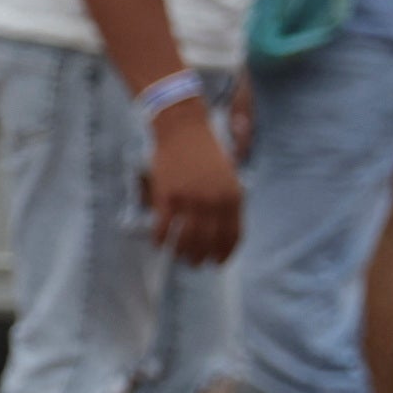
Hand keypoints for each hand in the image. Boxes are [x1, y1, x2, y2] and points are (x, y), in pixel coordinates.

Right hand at [140, 97, 243, 266]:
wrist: (183, 129)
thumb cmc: (205, 151)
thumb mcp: (228, 176)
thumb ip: (228, 202)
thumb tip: (221, 230)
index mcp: (233, 196)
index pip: (232, 235)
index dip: (225, 253)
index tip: (218, 262)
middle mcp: (213, 201)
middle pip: (209, 242)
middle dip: (202, 257)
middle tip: (196, 263)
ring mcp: (189, 200)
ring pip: (186, 240)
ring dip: (183, 253)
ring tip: (180, 257)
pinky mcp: (167, 196)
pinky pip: (163, 228)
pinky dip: (160, 239)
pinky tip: (159, 244)